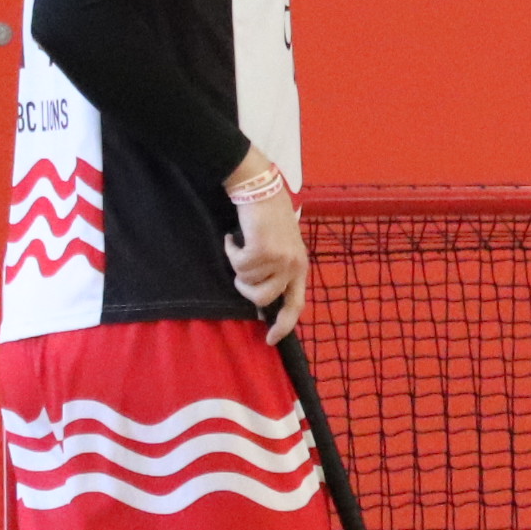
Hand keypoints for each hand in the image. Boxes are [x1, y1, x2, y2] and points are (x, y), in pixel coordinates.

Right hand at [225, 166, 309, 338]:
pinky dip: (230, 251)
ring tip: (240, 246)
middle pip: (262, 299)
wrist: (261, 190)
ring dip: (237, 265)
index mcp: (300, 267)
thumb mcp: (282, 248)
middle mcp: (293, 265)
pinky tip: (234, 237)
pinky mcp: (262, 248)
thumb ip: (277, 272)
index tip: (270, 339)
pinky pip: (238, 264)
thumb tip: (263, 302)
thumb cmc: (268, 220)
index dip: (284, 325)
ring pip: (246, 281)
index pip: (296, 304)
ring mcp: (279, 257)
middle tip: (239, 271)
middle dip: (244, 288)